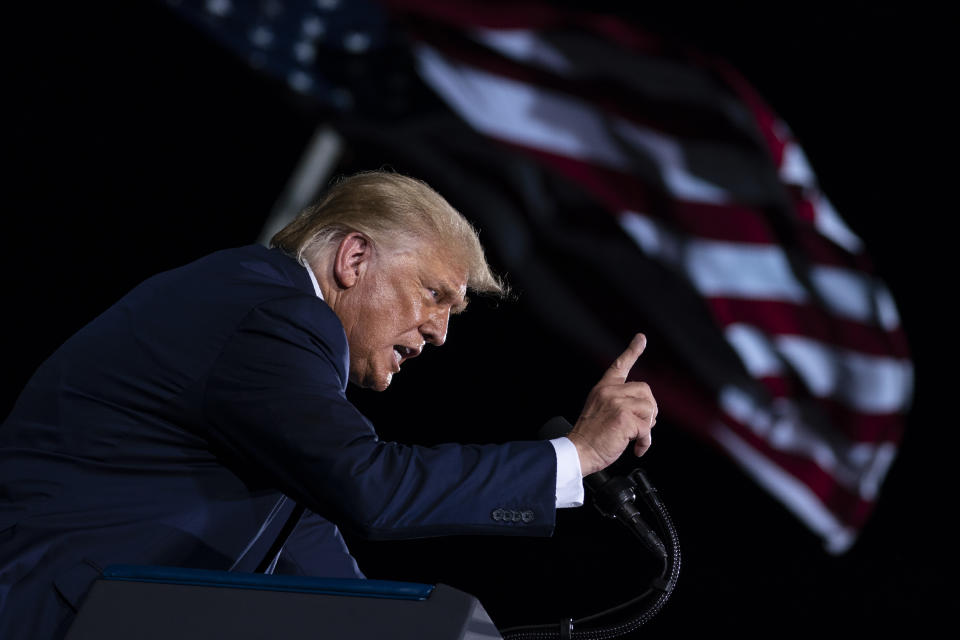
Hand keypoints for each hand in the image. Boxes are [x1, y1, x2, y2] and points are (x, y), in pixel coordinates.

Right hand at [567, 333, 657, 476]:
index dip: (632, 350)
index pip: (619, 365)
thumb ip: (618, 403)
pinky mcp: (624, 418)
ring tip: (634, 437)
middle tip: (641, 426)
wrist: (578, 451)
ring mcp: (617, 403)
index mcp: (603, 388)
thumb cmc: (590, 437)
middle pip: (646, 391)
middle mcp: (610, 392)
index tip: (641, 338)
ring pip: (650, 409)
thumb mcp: (600, 411)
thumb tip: (647, 409)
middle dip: (649, 410)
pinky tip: (636, 448)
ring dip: (647, 427)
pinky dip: (645, 441)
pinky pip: (647, 428)